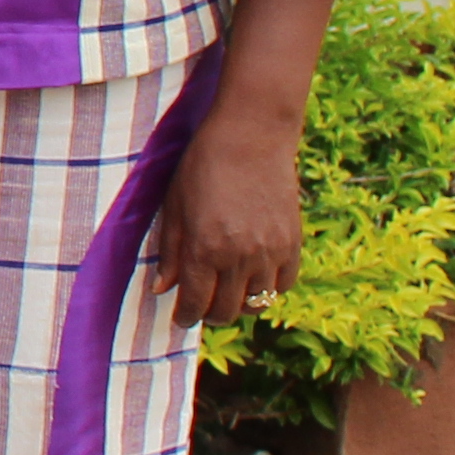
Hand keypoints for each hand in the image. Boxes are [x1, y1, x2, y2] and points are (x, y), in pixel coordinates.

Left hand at [152, 111, 305, 328]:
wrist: (250, 137)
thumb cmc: (201, 167)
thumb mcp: (174, 207)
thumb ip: (170, 252)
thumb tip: (161, 289)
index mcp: (204, 249)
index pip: (195, 303)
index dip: (185, 316)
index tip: (181, 317)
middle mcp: (239, 257)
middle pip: (227, 311)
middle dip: (210, 314)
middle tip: (201, 306)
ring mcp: (270, 252)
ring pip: (257, 303)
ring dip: (239, 304)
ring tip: (227, 292)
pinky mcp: (292, 243)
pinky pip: (284, 285)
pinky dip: (269, 289)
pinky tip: (254, 279)